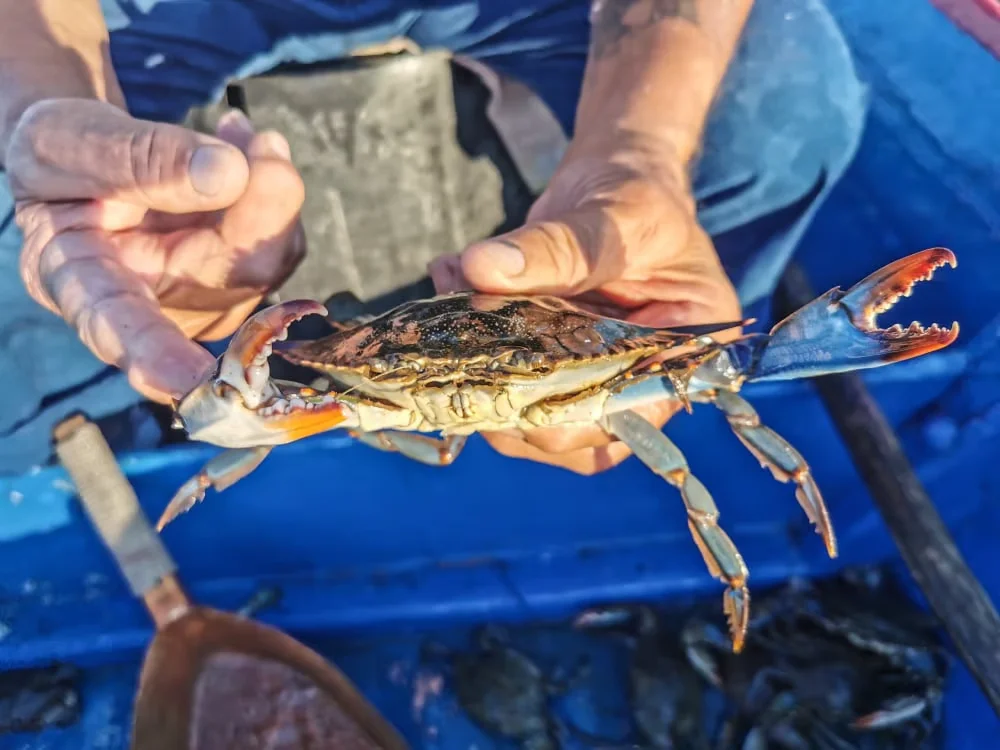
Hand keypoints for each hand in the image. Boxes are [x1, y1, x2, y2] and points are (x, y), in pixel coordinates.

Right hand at [6, 99, 305, 403]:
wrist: (89, 152)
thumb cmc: (62, 154)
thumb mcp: (71, 138)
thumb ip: (140, 155)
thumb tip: (230, 174)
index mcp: (76, 281)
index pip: (116, 324)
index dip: (155, 354)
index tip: (191, 379)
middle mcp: (146, 306)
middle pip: (225, 280)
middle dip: (258, 210)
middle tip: (266, 146)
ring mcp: (198, 299)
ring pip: (265, 262)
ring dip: (268, 189)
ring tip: (239, 134)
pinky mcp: (235, 281)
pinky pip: (279, 242)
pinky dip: (273, 189)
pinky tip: (243, 148)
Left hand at [430, 140, 740, 473]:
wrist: (618, 171)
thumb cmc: (639, 191)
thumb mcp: (613, 214)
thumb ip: (557, 247)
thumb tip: (482, 269)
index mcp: (686, 356)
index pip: (626, 415)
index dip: (566, 408)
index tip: (506, 368)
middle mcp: (638, 381)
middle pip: (570, 430)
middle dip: (509, 387)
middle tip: (465, 333)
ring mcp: (588, 375)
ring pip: (526, 413)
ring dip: (477, 365)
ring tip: (455, 292)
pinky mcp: (548, 360)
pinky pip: (503, 376)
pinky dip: (467, 337)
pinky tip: (453, 279)